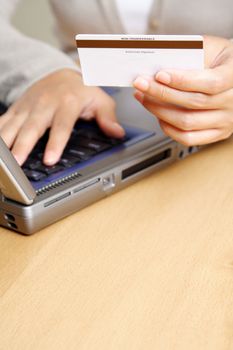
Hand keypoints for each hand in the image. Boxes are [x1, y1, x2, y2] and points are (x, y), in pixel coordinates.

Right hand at [0, 69, 124, 165]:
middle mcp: (45, 104)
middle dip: (23, 145)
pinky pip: (5, 120)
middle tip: (17, 162)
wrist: (60, 74)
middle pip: (33, 127)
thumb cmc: (80, 90)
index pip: (61, 126)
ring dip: (7, 141)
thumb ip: (108, 117)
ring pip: (14, 124)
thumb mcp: (99, 99)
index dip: (55, 143)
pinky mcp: (18, 108)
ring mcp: (29, 106)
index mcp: (67, 102)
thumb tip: (117, 132)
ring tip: (3, 159)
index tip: (50, 159)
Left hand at [133, 36, 232, 145]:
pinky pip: (188, 138)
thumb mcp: (209, 47)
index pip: (210, 82)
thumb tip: (158, 64)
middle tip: (141, 84)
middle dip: (161, 93)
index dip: (182, 80)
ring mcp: (225, 120)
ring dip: (159, 110)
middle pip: (194, 103)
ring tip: (145, 98)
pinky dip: (168, 128)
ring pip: (187, 122)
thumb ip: (188, 54)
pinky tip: (158, 115)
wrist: (232, 73)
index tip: (159, 75)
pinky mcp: (216, 133)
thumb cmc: (220, 59)